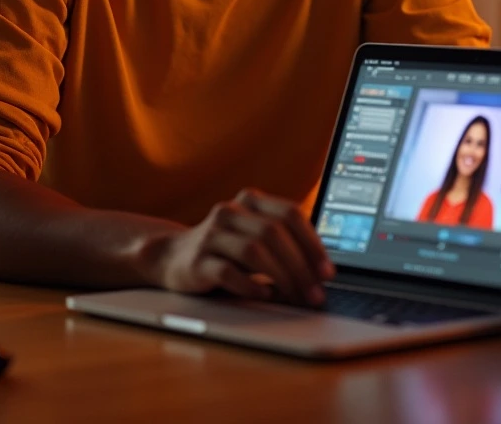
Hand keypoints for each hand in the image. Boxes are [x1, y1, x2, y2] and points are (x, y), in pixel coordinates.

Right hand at [146, 188, 334, 305]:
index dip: (312, 243)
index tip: (328, 271)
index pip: (290, 213)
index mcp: (250, 201)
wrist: (172, 257)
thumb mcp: (253, 237)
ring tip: (297, 298)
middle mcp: (230, 212)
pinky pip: (228, 272)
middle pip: (274, 233)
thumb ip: (283, 243)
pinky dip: (251, 284)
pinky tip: (264, 293)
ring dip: (282, 278)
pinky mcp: (197, 261)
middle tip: (316, 293)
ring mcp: (211, 234)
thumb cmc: (226, 251)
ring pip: (255, 251)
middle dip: (301, 266)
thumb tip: (322, 272)